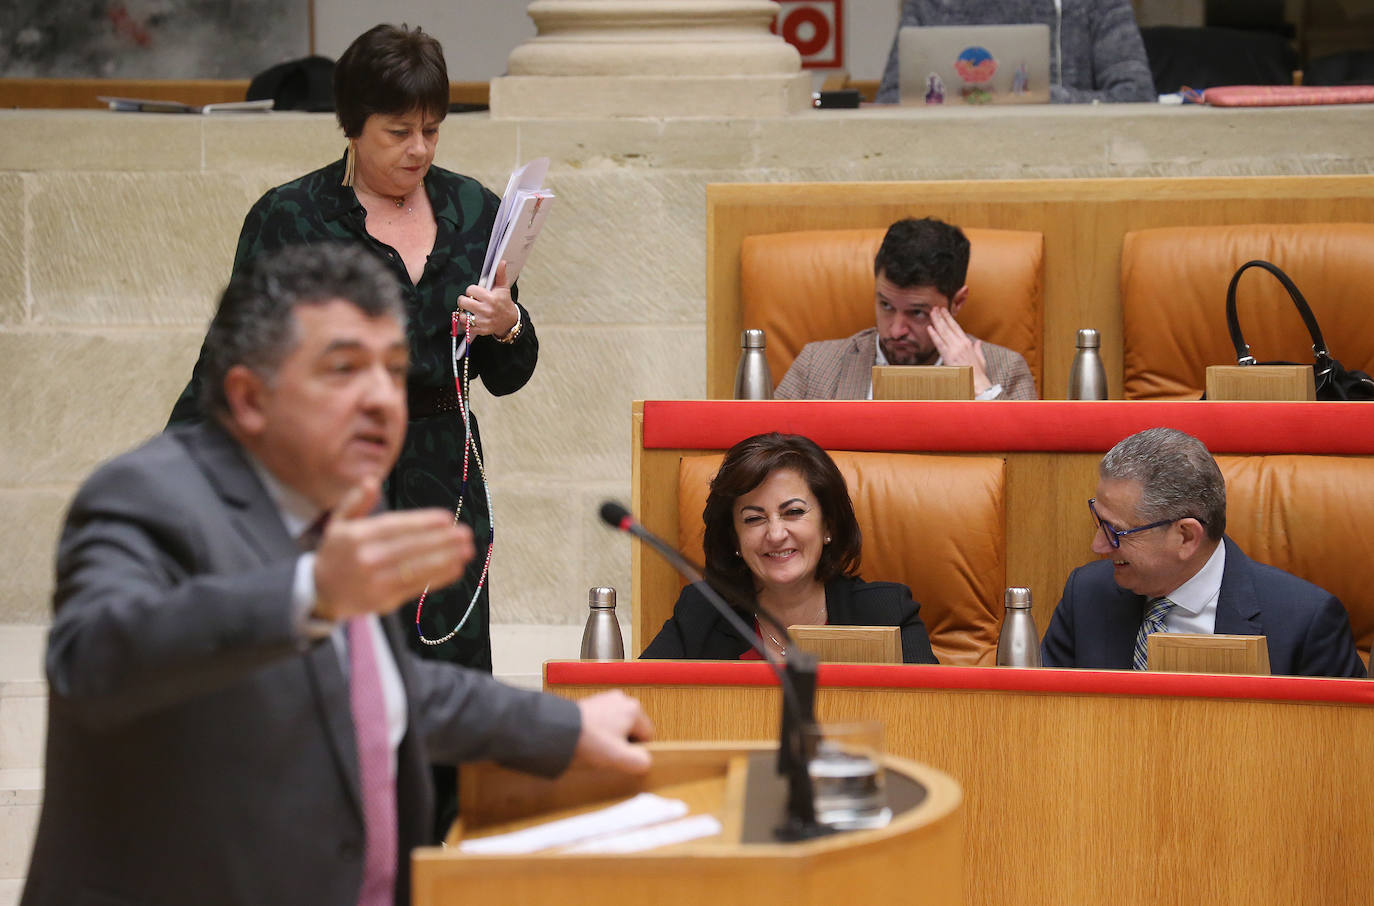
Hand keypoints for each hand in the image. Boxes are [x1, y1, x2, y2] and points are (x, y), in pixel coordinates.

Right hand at [312, 478, 473, 620]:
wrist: (320, 593)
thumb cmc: (336, 552)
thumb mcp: (338, 523)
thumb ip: (355, 501)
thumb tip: (371, 480)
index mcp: (356, 537)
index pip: (395, 527)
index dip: (422, 522)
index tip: (447, 517)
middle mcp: (366, 559)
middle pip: (410, 548)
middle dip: (441, 541)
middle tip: (465, 533)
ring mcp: (375, 582)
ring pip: (416, 569)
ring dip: (445, 560)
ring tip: (467, 550)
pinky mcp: (384, 601)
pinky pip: (415, 587)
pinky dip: (437, 578)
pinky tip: (455, 568)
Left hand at [457, 260, 518, 338]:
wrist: (509, 321)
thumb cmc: (504, 302)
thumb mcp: (503, 288)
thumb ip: (500, 274)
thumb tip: (501, 262)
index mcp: (491, 298)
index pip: (470, 290)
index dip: (471, 290)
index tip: (475, 293)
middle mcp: (486, 310)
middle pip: (463, 302)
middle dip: (464, 301)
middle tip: (469, 301)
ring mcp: (483, 321)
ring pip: (462, 316)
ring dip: (463, 313)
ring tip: (469, 311)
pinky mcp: (480, 330)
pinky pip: (465, 327)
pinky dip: (465, 323)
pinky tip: (470, 319)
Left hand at [571, 691, 653, 773]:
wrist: (558, 730)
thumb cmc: (590, 741)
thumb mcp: (620, 758)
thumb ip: (641, 762)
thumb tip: (645, 761)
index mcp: (634, 709)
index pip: (648, 735)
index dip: (637, 750)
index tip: (621, 757)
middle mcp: (622, 699)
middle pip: (632, 729)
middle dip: (623, 742)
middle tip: (608, 753)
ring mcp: (606, 699)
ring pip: (617, 725)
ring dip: (610, 738)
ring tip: (596, 747)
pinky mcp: (592, 703)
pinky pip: (604, 721)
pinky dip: (599, 732)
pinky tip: (589, 740)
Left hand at [927, 306, 991, 394]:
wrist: (977, 382)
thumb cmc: (978, 373)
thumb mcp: (981, 358)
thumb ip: (978, 349)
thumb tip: (978, 342)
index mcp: (967, 343)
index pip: (956, 327)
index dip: (949, 318)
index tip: (944, 311)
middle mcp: (961, 343)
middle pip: (948, 327)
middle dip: (941, 316)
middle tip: (935, 308)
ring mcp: (954, 348)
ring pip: (944, 332)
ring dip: (937, 321)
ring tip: (932, 313)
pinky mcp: (949, 355)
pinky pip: (940, 343)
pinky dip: (934, 335)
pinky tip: (929, 328)